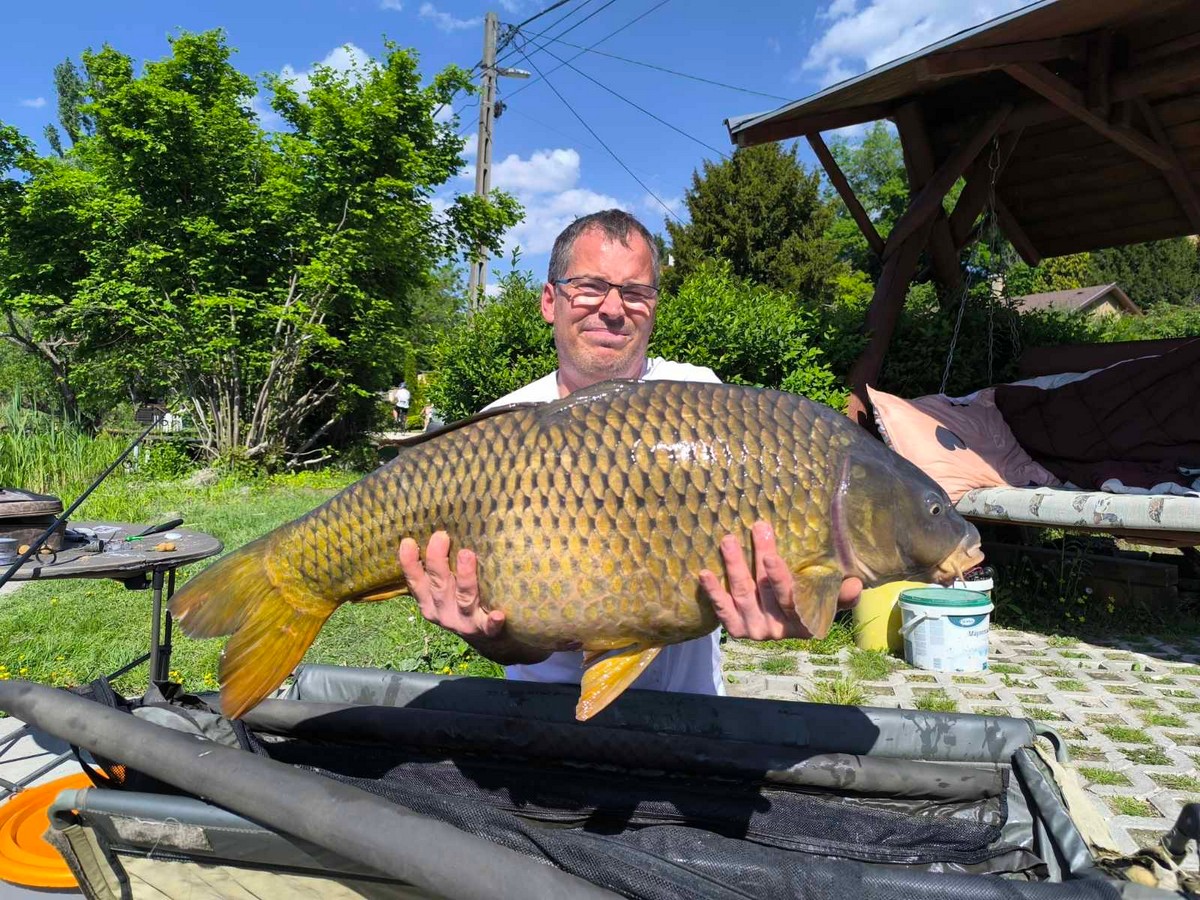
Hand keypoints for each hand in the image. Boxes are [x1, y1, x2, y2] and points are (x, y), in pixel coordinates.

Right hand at [398, 531, 553, 665]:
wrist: (488, 642)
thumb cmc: (463, 604)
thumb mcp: (444, 591)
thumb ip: (439, 569)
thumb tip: (437, 529)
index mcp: (430, 602)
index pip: (416, 581)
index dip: (410, 563)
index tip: (408, 541)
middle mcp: (444, 612)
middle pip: (439, 585)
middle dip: (437, 561)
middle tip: (441, 536)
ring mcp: (464, 622)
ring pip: (463, 599)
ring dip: (465, 577)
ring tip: (467, 554)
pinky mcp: (486, 631)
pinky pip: (489, 627)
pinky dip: (493, 621)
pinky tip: (498, 615)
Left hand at [698, 521, 862, 640]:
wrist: (785, 625)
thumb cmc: (811, 604)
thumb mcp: (829, 600)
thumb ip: (841, 595)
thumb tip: (854, 585)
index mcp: (803, 624)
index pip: (789, 599)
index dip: (779, 578)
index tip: (770, 555)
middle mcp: (777, 631)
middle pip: (764, 590)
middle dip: (758, 556)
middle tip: (756, 529)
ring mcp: (755, 631)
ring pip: (742, 595)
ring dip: (734, 566)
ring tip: (729, 540)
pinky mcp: (736, 631)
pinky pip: (722, 611)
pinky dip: (713, 593)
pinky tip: (704, 573)